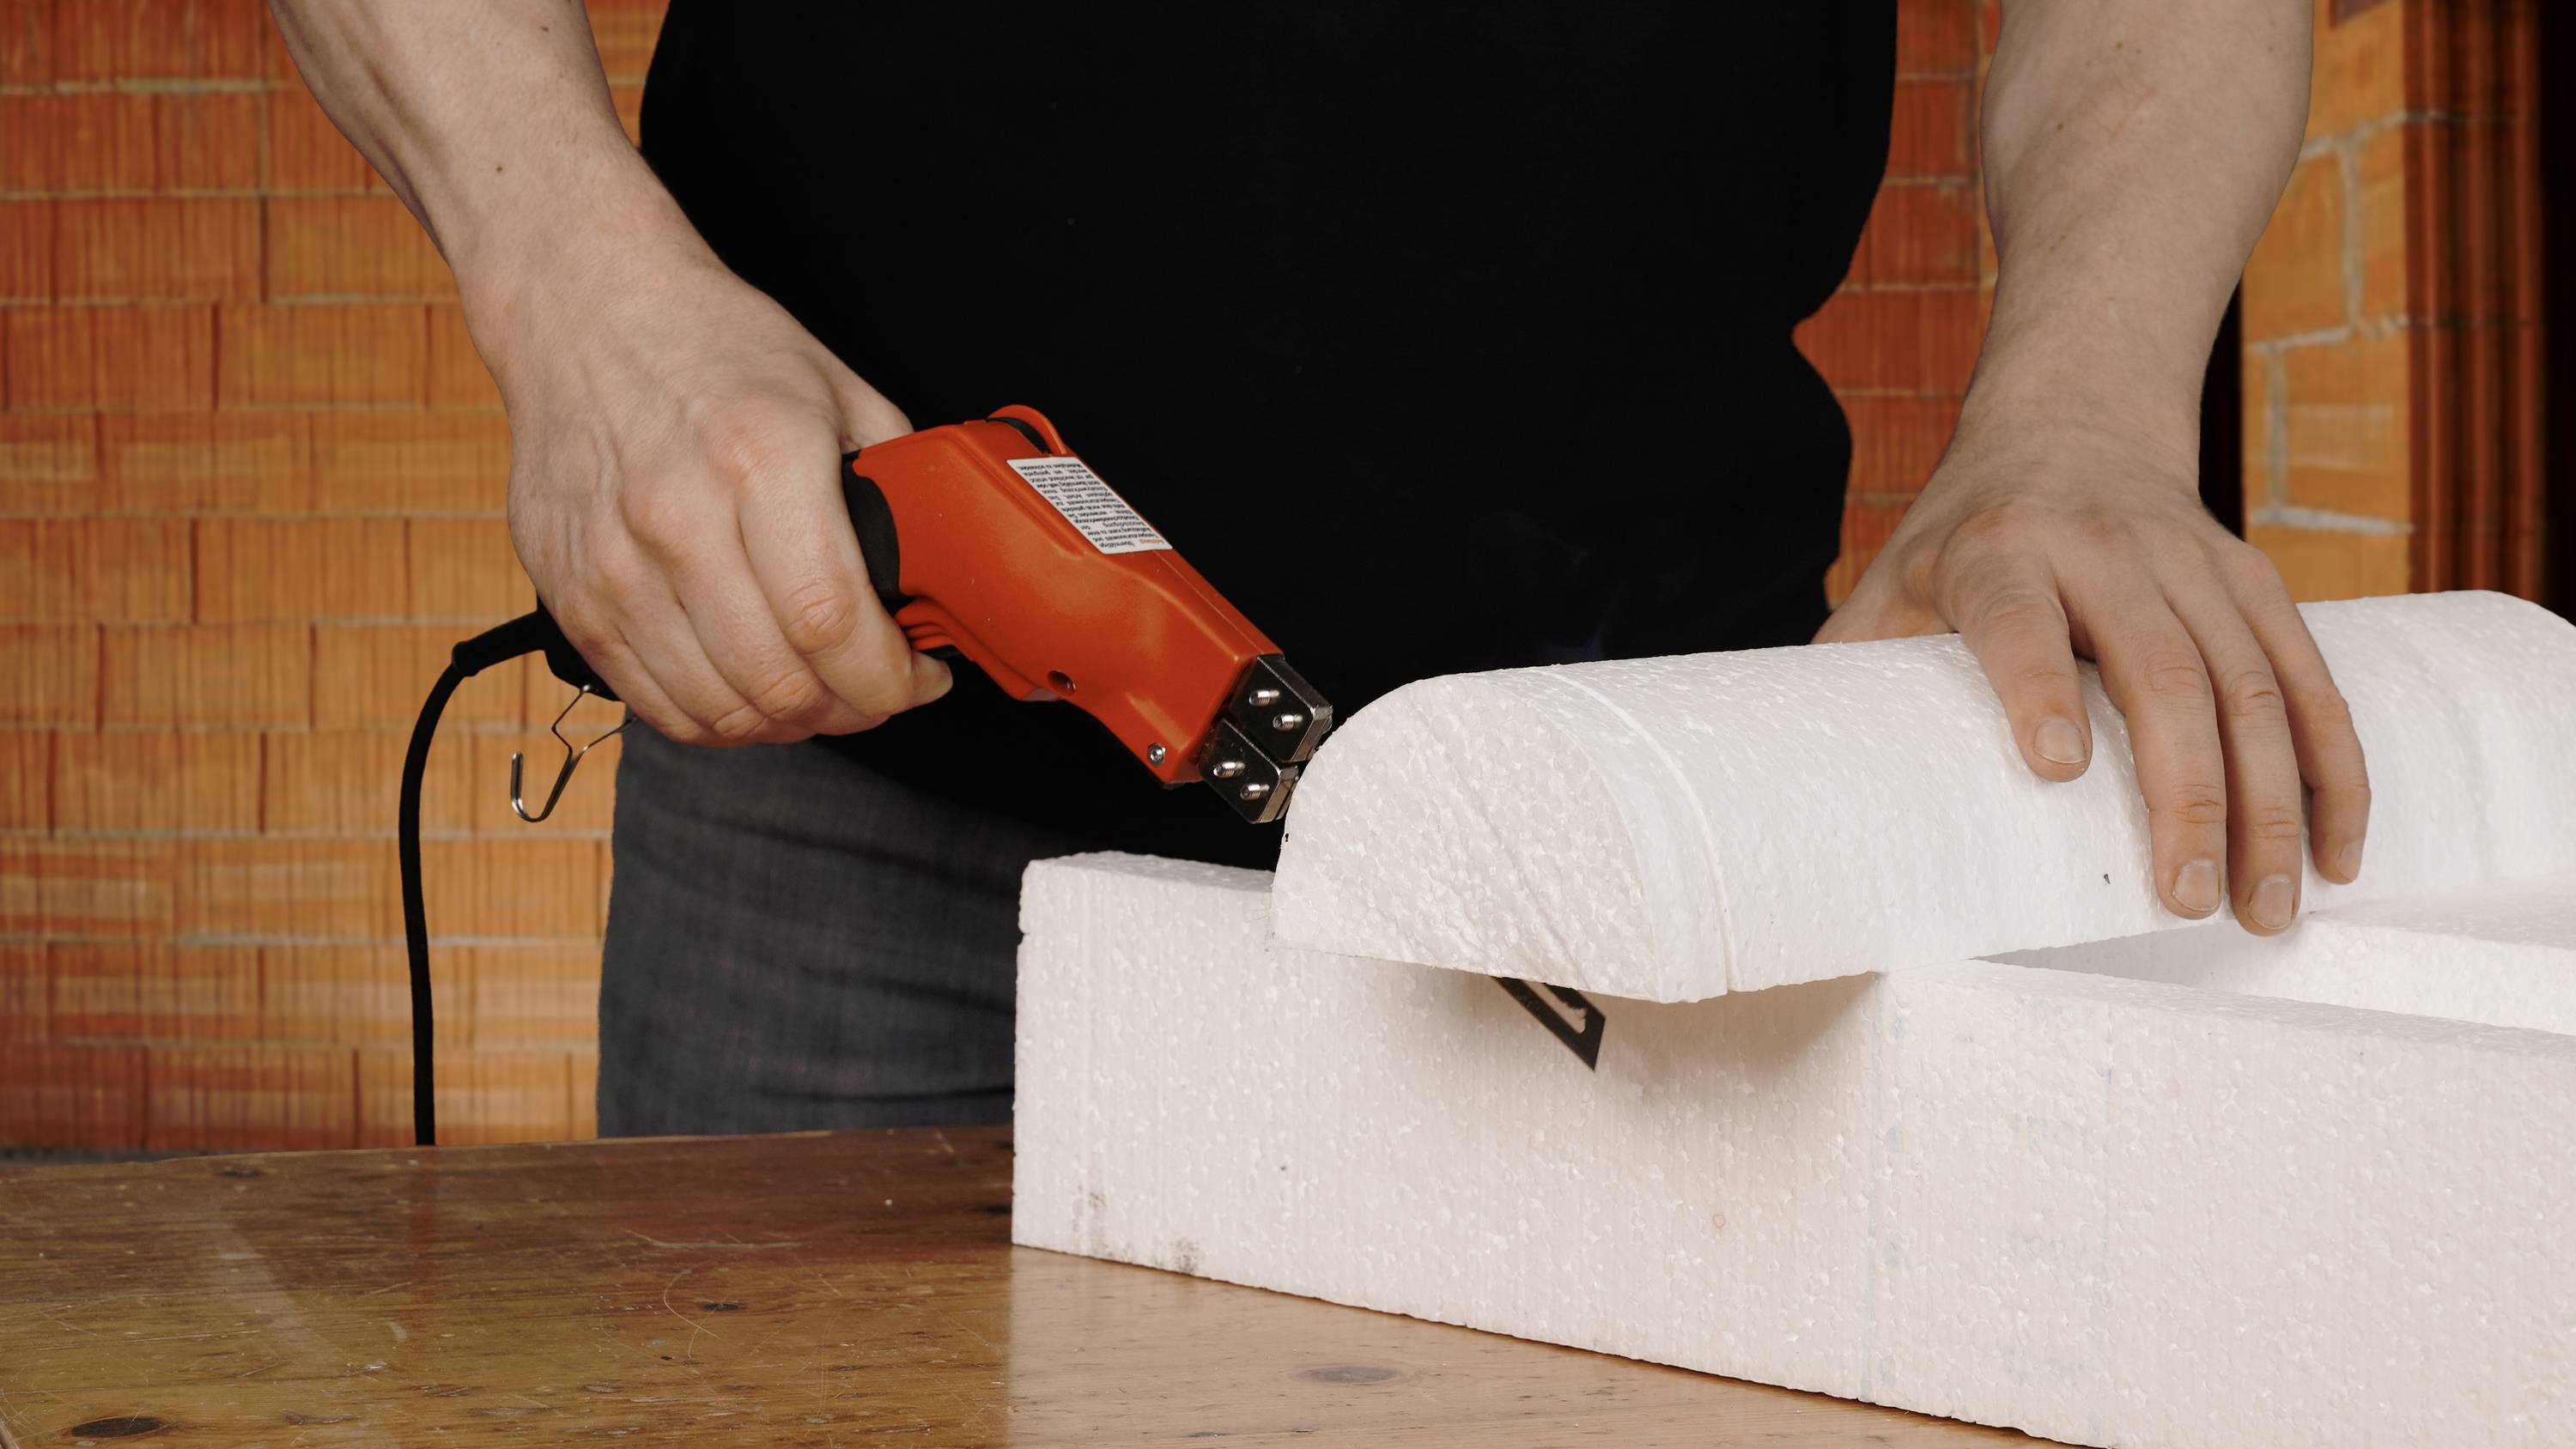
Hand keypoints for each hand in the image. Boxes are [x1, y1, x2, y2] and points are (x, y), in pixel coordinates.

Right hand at [472, 236, 951, 745]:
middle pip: (778, 681)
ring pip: (719, 709)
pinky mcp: (572, 596)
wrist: (585, 311)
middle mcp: (677, 517)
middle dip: (852, 708)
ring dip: (789, 724)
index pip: (830, 621)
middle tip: (877, 691)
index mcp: (760, 458)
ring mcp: (615, 564)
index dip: (889, 678)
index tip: (918, 677)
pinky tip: (754, 694)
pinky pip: (657, 704)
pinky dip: (719, 721)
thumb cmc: (714, 346)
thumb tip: (946, 560)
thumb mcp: (834, 386)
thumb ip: (895, 477)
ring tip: (821, 695)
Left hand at [1816, 420, 2369, 934]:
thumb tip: (1784, 790)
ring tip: (2265, 904)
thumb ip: (1853, 675)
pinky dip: (2332, 766)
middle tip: (2185, 897)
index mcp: (1997, 549)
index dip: (2039, 685)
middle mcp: (2103, 547)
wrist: (2072, 426)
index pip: (2017, 617)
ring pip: (2250, 683)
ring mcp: (2191, 560)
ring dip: (2272, 801)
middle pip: (2160, 669)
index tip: (2055, 767)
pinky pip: (2308, 676)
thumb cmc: (1962, 541)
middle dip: (2185, 791)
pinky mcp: (2255, 580)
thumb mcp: (1891, 585)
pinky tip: (2336, 849)